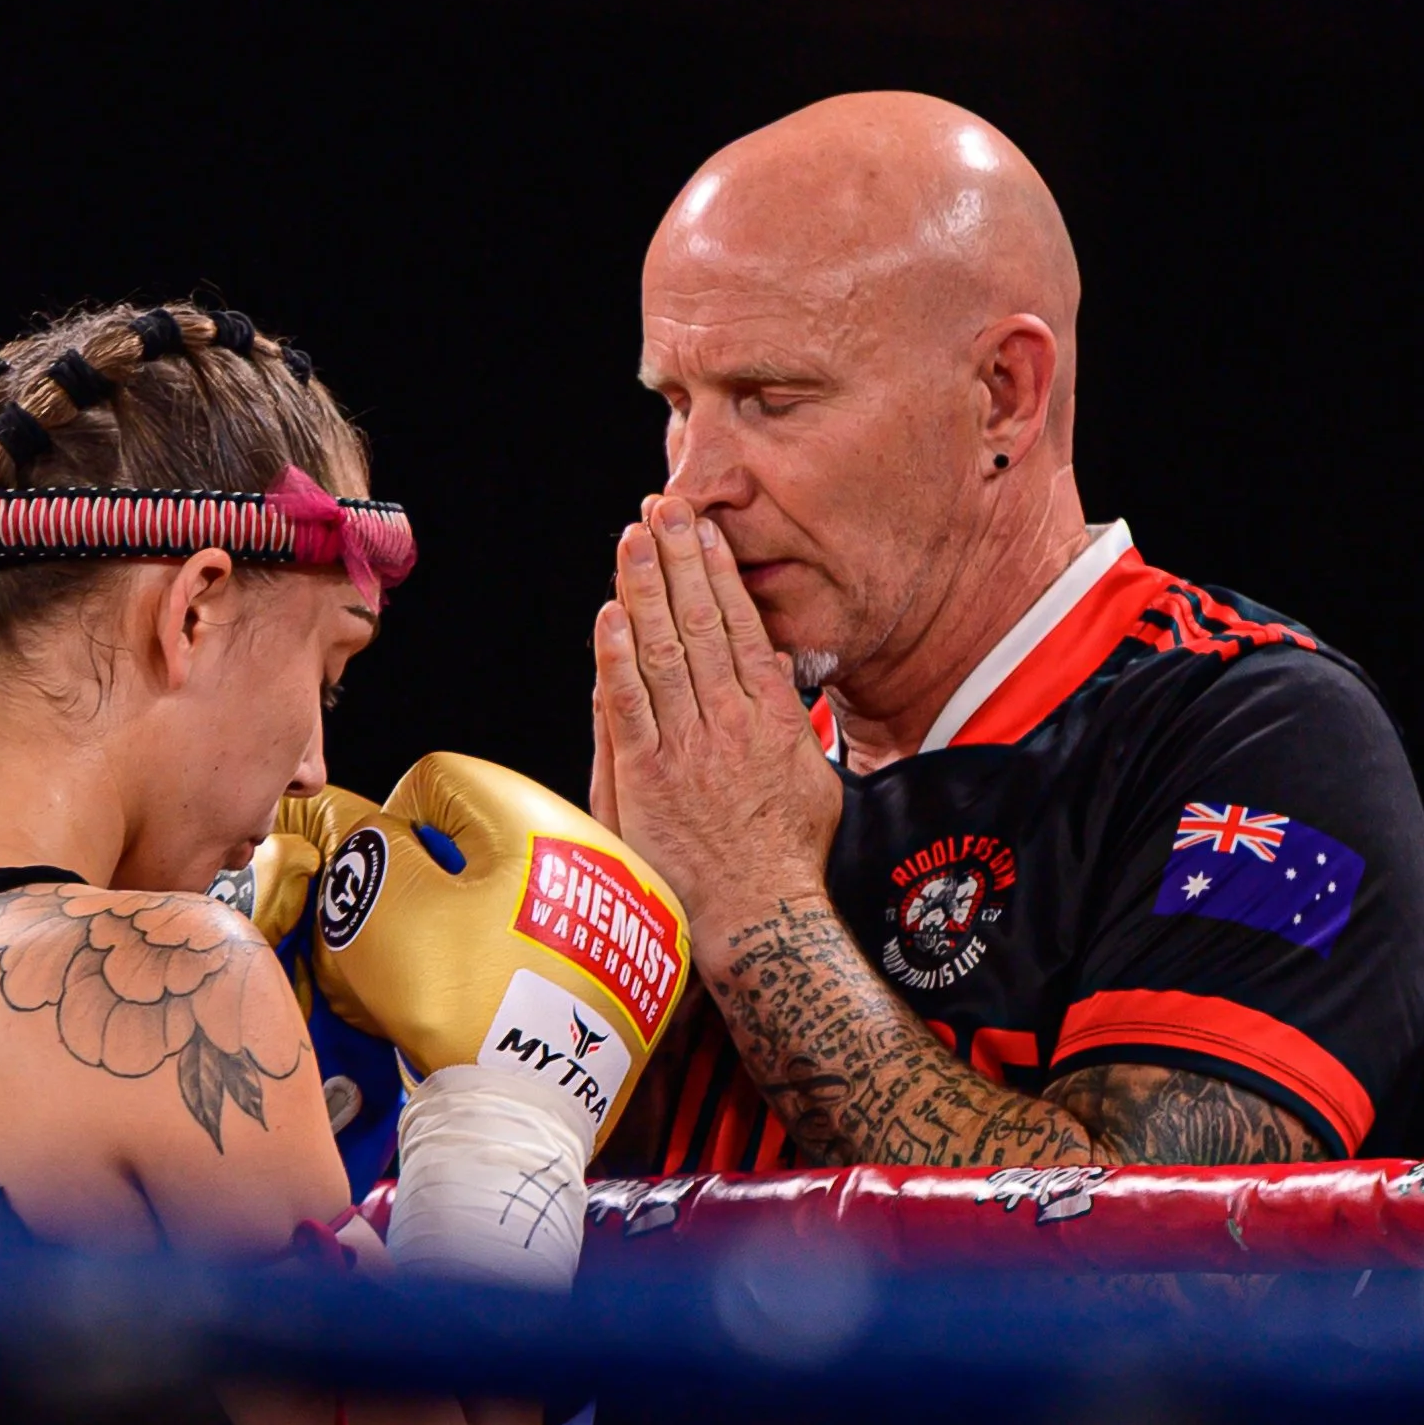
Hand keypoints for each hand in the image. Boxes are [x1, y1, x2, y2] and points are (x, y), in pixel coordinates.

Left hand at [594, 499, 842, 943]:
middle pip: (700, 623)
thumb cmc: (789, 861)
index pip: (740, 627)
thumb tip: (773, 673)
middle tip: (662, 507)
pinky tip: (610, 614)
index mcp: (771, 717)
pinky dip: (617, 657)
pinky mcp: (648, 778)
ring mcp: (687, 747)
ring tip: (633, 539)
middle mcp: (730, 721)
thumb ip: (790, 725)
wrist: (763, 918)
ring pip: (663, 651)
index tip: (703, 531)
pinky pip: (630, 705)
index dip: (716, 574)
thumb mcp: (813, 781)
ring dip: (645, 589)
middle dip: (679, 559)